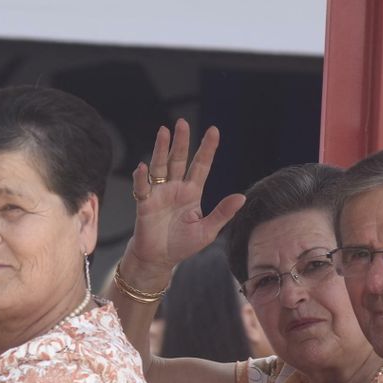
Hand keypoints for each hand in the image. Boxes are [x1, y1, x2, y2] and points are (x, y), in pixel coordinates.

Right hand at [123, 120, 244, 285]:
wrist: (159, 259)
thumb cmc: (183, 244)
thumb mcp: (208, 230)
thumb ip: (222, 213)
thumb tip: (242, 197)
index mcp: (192, 192)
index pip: (201, 165)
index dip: (207, 148)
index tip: (214, 130)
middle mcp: (175, 188)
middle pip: (179, 160)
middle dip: (181, 141)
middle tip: (182, 122)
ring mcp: (159, 194)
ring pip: (160, 167)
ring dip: (161, 149)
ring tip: (163, 132)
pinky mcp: (145, 204)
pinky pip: (142, 188)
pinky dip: (141, 178)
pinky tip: (142, 167)